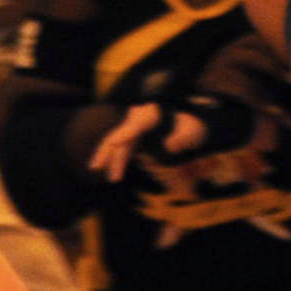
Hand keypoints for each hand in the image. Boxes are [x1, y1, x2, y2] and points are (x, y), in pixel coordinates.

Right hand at [86, 103, 206, 182]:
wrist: (193, 126)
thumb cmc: (193, 126)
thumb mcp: (193, 130)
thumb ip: (183, 137)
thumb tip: (170, 145)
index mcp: (151, 114)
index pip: (135, 125)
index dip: (125, 134)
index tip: (115, 143)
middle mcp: (139, 119)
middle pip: (119, 134)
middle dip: (108, 151)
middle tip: (97, 167)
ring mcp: (135, 129)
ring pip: (118, 144)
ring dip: (110, 159)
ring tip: (108, 175)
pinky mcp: (136, 139)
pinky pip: (123, 149)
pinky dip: (117, 160)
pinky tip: (113, 172)